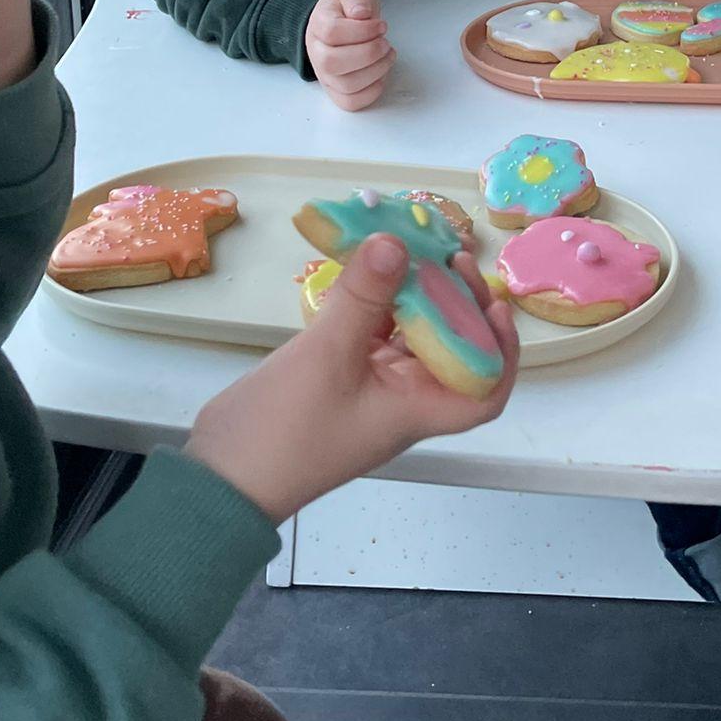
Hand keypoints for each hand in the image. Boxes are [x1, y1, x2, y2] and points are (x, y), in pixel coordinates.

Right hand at [185, 236, 518, 522]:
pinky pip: (371, 335)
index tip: (494, 306)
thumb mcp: (327, 355)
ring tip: (411, 253)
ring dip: (414, 298)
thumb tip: (397, 242)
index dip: (500, 351)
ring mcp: (368, 388)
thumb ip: (364, 296)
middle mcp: (400, 399)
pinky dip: (375, 304)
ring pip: (408, 338)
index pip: (483, 392)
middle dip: (456, 305)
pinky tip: (368, 270)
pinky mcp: (337, 377)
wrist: (221, 477)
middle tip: (448, 258)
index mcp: (414, 408)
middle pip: (449, 351)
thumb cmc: (286, 429)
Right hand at [306, 0, 392, 110]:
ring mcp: (325, 75)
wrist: (337, 25)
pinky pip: (351, 103)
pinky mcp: (337, 91)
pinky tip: (380, 73)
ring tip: (387, 55)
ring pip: (346, 85)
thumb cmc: (346, 12)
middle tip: (384, 43)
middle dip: (369, 53)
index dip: (363, 30)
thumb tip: (360, 13)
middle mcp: (317, 53)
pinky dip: (372, 91)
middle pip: (333, 62)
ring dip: (376, 71)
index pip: (332, 32)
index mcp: (318, 25)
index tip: (380, 25)